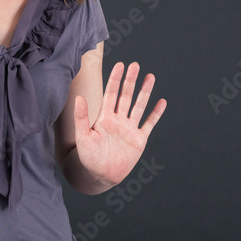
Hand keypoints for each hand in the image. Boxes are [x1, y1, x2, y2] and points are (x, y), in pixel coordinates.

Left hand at [73, 61, 165, 185]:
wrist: (100, 176)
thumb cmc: (88, 157)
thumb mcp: (82, 136)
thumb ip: (82, 117)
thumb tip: (78, 97)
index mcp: (105, 118)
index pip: (111, 94)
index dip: (115, 80)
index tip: (120, 65)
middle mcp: (118, 120)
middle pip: (126, 96)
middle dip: (130, 81)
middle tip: (135, 65)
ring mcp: (130, 129)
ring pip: (139, 106)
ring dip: (145, 92)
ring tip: (150, 76)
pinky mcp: (139, 140)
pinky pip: (149, 124)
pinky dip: (155, 114)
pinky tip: (162, 101)